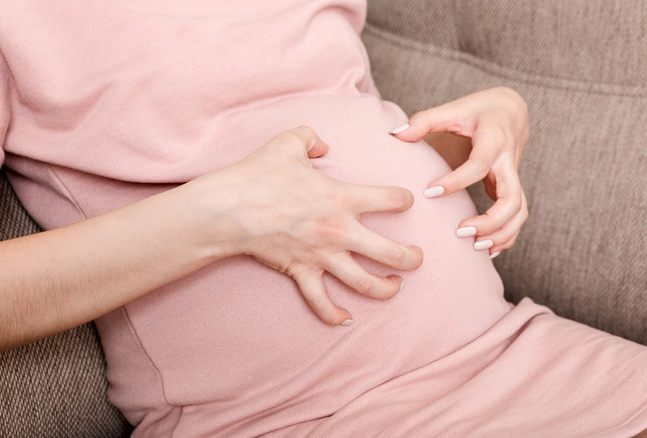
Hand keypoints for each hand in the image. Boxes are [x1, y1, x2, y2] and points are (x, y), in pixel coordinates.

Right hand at [189, 127, 423, 325]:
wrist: (229, 207)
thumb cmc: (259, 174)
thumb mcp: (288, 142)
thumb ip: (311, 137)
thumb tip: (322, 145)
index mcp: (344, 197)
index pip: (392, 200)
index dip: (405, 199)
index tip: (405, 201)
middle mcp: (340, 230)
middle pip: (391, 253)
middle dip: (412, 258)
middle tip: (417, 257)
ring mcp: (322, 256)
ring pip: (365, 283)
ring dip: (387, 288)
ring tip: (397, 287)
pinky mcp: (302, 272)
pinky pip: (321, 302)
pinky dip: (334, 315)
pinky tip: (346, 320)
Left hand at [391, 87, 528, 256]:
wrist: (511, 110)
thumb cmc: (479, 110)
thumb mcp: (454, 109)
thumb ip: (425, 121)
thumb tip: (395, 133)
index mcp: (493, 141)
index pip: (478, 165)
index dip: (456, 181)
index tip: (430, 192)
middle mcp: (508, 162)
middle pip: (512, 199)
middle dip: (490, 221)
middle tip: (460, 232)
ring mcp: (513, 177)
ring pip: (520, 212)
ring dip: (501, 233)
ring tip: (474, 247)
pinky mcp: (513, 188)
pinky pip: (517, 217)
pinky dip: (506, 236)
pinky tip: (486, 250)